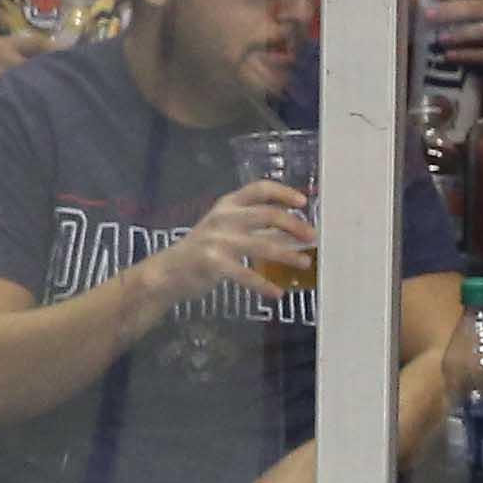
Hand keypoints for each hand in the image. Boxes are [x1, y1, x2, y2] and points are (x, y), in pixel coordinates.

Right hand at [162, 179, 314, 305]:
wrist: (170, 270)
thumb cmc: (205, 249)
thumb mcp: (229, 230)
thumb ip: (258, 229)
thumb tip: (294, 231)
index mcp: (228, 204)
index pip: (259, 189)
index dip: (283, 192)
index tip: (303, 201)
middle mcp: (224, 217)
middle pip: (268, 214)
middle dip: (294, 225)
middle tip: (312, 237)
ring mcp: (218, 239)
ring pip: (263, 245)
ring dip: (288, 255)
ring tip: (305, 263)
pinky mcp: (214, 263)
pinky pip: (246, 274)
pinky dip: (264, 285)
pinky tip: (278, 293)